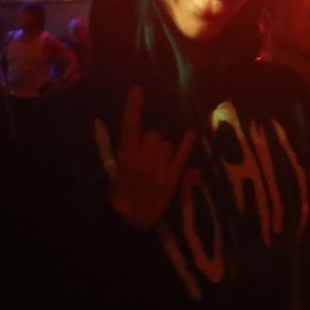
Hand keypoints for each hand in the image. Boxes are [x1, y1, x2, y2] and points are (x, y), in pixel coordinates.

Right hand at [94, 86, 195, 229]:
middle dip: (152, 140)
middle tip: (147, 155)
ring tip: (156, 164)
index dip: (133, 107)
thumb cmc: (122, 193)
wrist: (129, 220)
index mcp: (125, 156)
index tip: (137, 89)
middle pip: (154, 134)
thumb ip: (130, 150)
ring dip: (163, 148)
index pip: (129, 127)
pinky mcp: (171, 178)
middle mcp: (141, 160)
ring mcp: (157, 169)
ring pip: (166, 143)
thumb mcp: (118, 170)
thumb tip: (144, 133)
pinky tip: (191, 132)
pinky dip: (186, 144)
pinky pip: (180, 156)